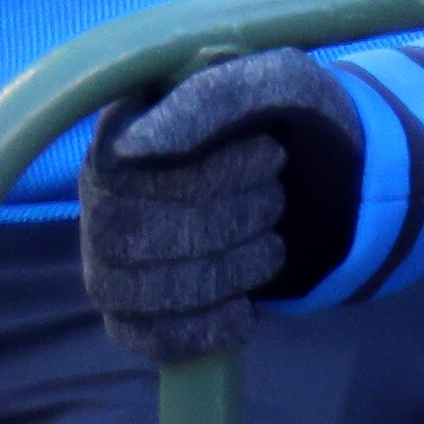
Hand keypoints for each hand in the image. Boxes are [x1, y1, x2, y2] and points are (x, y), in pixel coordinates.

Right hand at [78, 52, 361, 365]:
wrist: (325, 176)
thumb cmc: (291, 119)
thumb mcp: (276, 84)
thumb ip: (213, 97)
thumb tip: (132, 147)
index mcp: (121, 127)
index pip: (130, 171)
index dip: (212, 175)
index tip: (272, 153)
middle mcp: (99, 194)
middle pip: (130, 239)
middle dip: (227, 224)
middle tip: (275, 199)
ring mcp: (107, 255)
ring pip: (136, 293)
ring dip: (224, 274)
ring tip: (268, 246)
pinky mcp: (131, 310)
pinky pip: (146, 338)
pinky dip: (204, 330)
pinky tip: (244, 309)